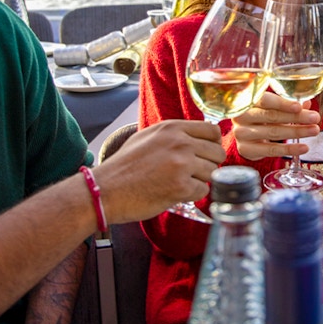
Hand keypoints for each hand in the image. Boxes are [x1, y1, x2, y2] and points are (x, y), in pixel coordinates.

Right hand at [93, 120, 225, 221]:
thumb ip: (175, 134)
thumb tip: (201, 134)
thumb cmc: (124, 166)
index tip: (204, 154)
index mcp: (172, 128)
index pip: (213, 131)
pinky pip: (202, 191)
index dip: (212, 145)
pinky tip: (174, 193)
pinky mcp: (181, 187)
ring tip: (178, 183)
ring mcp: (182, 164)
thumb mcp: (148, 137)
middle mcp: (180, 143)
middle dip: (208, 165)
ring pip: (212, 173)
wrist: (105, 190)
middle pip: (217, 153)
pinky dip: (191, 195)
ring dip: (199, 181)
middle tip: (191, 173)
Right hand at [231, 92, 320, 160]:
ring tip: (314, 130)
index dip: (282, 103)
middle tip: (315, 118)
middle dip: (296, 117)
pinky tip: (304, 147)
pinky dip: (290, 149)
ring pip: (273, 132)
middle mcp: (241, 116)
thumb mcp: (271, 107)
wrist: (244, 135)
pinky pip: (271, 149)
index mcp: (247, 100)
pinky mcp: (246, 149)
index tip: (299, 106)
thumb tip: (306, 103)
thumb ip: (288, 104)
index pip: (264, 100)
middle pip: (271, 116)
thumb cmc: (260, 116)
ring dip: (296, 132)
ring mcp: (242, 133)